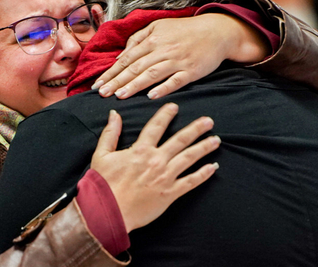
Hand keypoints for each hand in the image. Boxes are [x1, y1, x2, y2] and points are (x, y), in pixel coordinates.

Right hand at [91, 103, 219, 231]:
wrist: (108, 211)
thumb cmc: (103, 184)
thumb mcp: (102, 155)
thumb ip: (110, 133)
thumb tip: (114, 114)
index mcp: (140, 150)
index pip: (156, 126)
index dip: (166, 115)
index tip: (175, 106)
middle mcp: (156, 160)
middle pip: (180, 140)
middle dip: (196, 128)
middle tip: (209, 121)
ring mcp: (165, 176)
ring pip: (189, 158)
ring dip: (204, 147)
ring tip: (216, 140)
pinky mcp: (170, 193)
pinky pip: (191, 181)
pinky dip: (203, 174)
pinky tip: (213, 167)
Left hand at [93, 13, 266, 99]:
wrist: (216, 32)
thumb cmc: (184, 30)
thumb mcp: (158, 26)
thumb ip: (138, 39)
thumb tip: (120, 56)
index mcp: (153, 40)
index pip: (127, 59)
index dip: (111, 72)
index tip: (97, 84)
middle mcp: (162, 50)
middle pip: (135, 68)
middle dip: (117, 81)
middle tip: (101, 94)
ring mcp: (177, 61)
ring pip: (152, 74)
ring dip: (134, 85)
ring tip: (119, 96)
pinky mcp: (191, 71)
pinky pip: (175, 81)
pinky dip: (163, 88)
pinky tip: (150, 96)